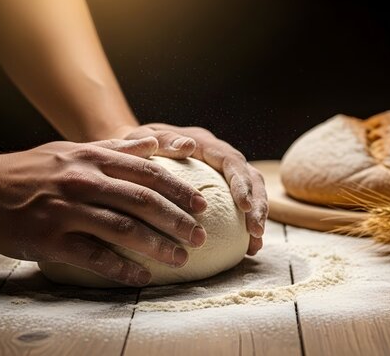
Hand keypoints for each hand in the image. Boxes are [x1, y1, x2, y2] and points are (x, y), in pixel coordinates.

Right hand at [0, 137, 207, 285]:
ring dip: (157, 246)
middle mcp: (83, 180)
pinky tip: (141, 277)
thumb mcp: (71, 149)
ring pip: (123, 229)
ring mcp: (66, 210)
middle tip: (200, 236)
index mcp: (92, 158)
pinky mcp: (48, 239)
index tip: (202, 205)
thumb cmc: (29, 170)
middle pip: (143, 201)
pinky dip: (121, 268)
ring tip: (180, 258)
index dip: (179, 189)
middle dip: (178, 220)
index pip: (147, 173)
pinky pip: (93, 256)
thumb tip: (153, 143)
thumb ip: (114, 148)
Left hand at [113, 124, 267, 255]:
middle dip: (258, 204)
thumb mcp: (143, 139)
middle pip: (250, 177)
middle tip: (255, 232)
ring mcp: (221, 172)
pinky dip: (245, 226)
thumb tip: (188, 145)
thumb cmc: (135, 148)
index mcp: (204, 143)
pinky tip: (247, 249)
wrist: (132, 153)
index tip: (245, 207)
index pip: (231, 161)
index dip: (242, 183)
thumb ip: (164, 141)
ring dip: (257, 217)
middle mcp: (218, 156)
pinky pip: (239, 206)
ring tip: (255, 244)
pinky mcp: (220, 188)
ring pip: (251, 191)